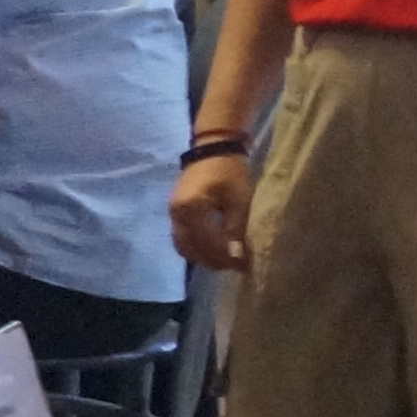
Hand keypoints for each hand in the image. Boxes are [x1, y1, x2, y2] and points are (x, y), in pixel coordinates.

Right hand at [171, 147, 252, 272]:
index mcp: (191, 209)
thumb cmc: (229, 172)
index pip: (208, 243)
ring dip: (203, 257)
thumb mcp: (238, 201)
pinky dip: (196, 247)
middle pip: (192, 249)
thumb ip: (235, 230)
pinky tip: (212, 250)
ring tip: (224, 260)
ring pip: (184, 246)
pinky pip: (182, 238)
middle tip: (235, 267)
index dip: (226, 257)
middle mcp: (177, 214)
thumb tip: (236, 256)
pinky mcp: (175, 212)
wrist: (213, 149)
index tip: (244, 266)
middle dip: (213, 261)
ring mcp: (173, 213)